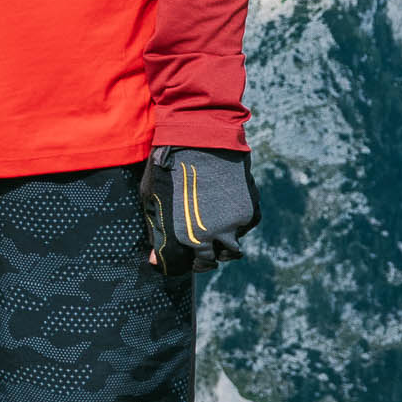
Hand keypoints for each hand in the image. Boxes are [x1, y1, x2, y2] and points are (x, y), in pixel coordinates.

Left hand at [139, 147, 259, 274]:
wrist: (198, 135)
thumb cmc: (167, 164)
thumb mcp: (151, 198)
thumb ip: (157, 232)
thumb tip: (157, 261)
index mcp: (182, 234)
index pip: (181, 267)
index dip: (176, 265)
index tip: (176, 259)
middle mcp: (210, 235)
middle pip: (208, 263)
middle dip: (200, 261)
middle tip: (196, 251)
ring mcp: (233, 223)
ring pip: (230, 250)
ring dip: (221, 246)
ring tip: (211, 232)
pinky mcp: (249, 209)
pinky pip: (245, 229)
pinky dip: (237, 227)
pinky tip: (225, 215)